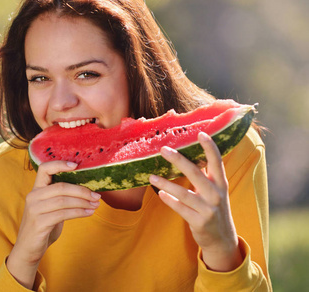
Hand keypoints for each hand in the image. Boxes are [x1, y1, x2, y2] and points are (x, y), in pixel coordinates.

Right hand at [6, 160, 100, 287]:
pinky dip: (79, 212)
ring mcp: (34, 210)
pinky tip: (88, 213)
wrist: (28, 250)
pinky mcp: (39, 223)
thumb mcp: (51, 209)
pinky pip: (63, 214)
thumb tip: (88, 190)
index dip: (60, 164)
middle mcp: (33, 197)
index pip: (44, 168)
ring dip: (83, 202)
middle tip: (96, 195)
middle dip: (81, 190)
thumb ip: (62, 198)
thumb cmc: (43, 227)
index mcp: (36, 190)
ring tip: (96, 204)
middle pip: (61, 186)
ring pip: (63, 200)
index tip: (77, 165)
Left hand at [149, 132, 242, 271]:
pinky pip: (180, 208)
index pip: (217, 161)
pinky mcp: (199, 222)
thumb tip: (189, 155)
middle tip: (163, 149)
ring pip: (184, 193)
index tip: (200, 133)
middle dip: (179, 160)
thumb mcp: (215, 191)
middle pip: (195, 173)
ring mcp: (208, 209)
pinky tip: (160, 193)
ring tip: (151, 176)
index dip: (210, 147)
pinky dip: (169, 200)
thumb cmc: (214, 209)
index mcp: (221, 184)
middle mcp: (216, 194)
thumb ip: (205, 175)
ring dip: (165, 183)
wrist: (222, 239)